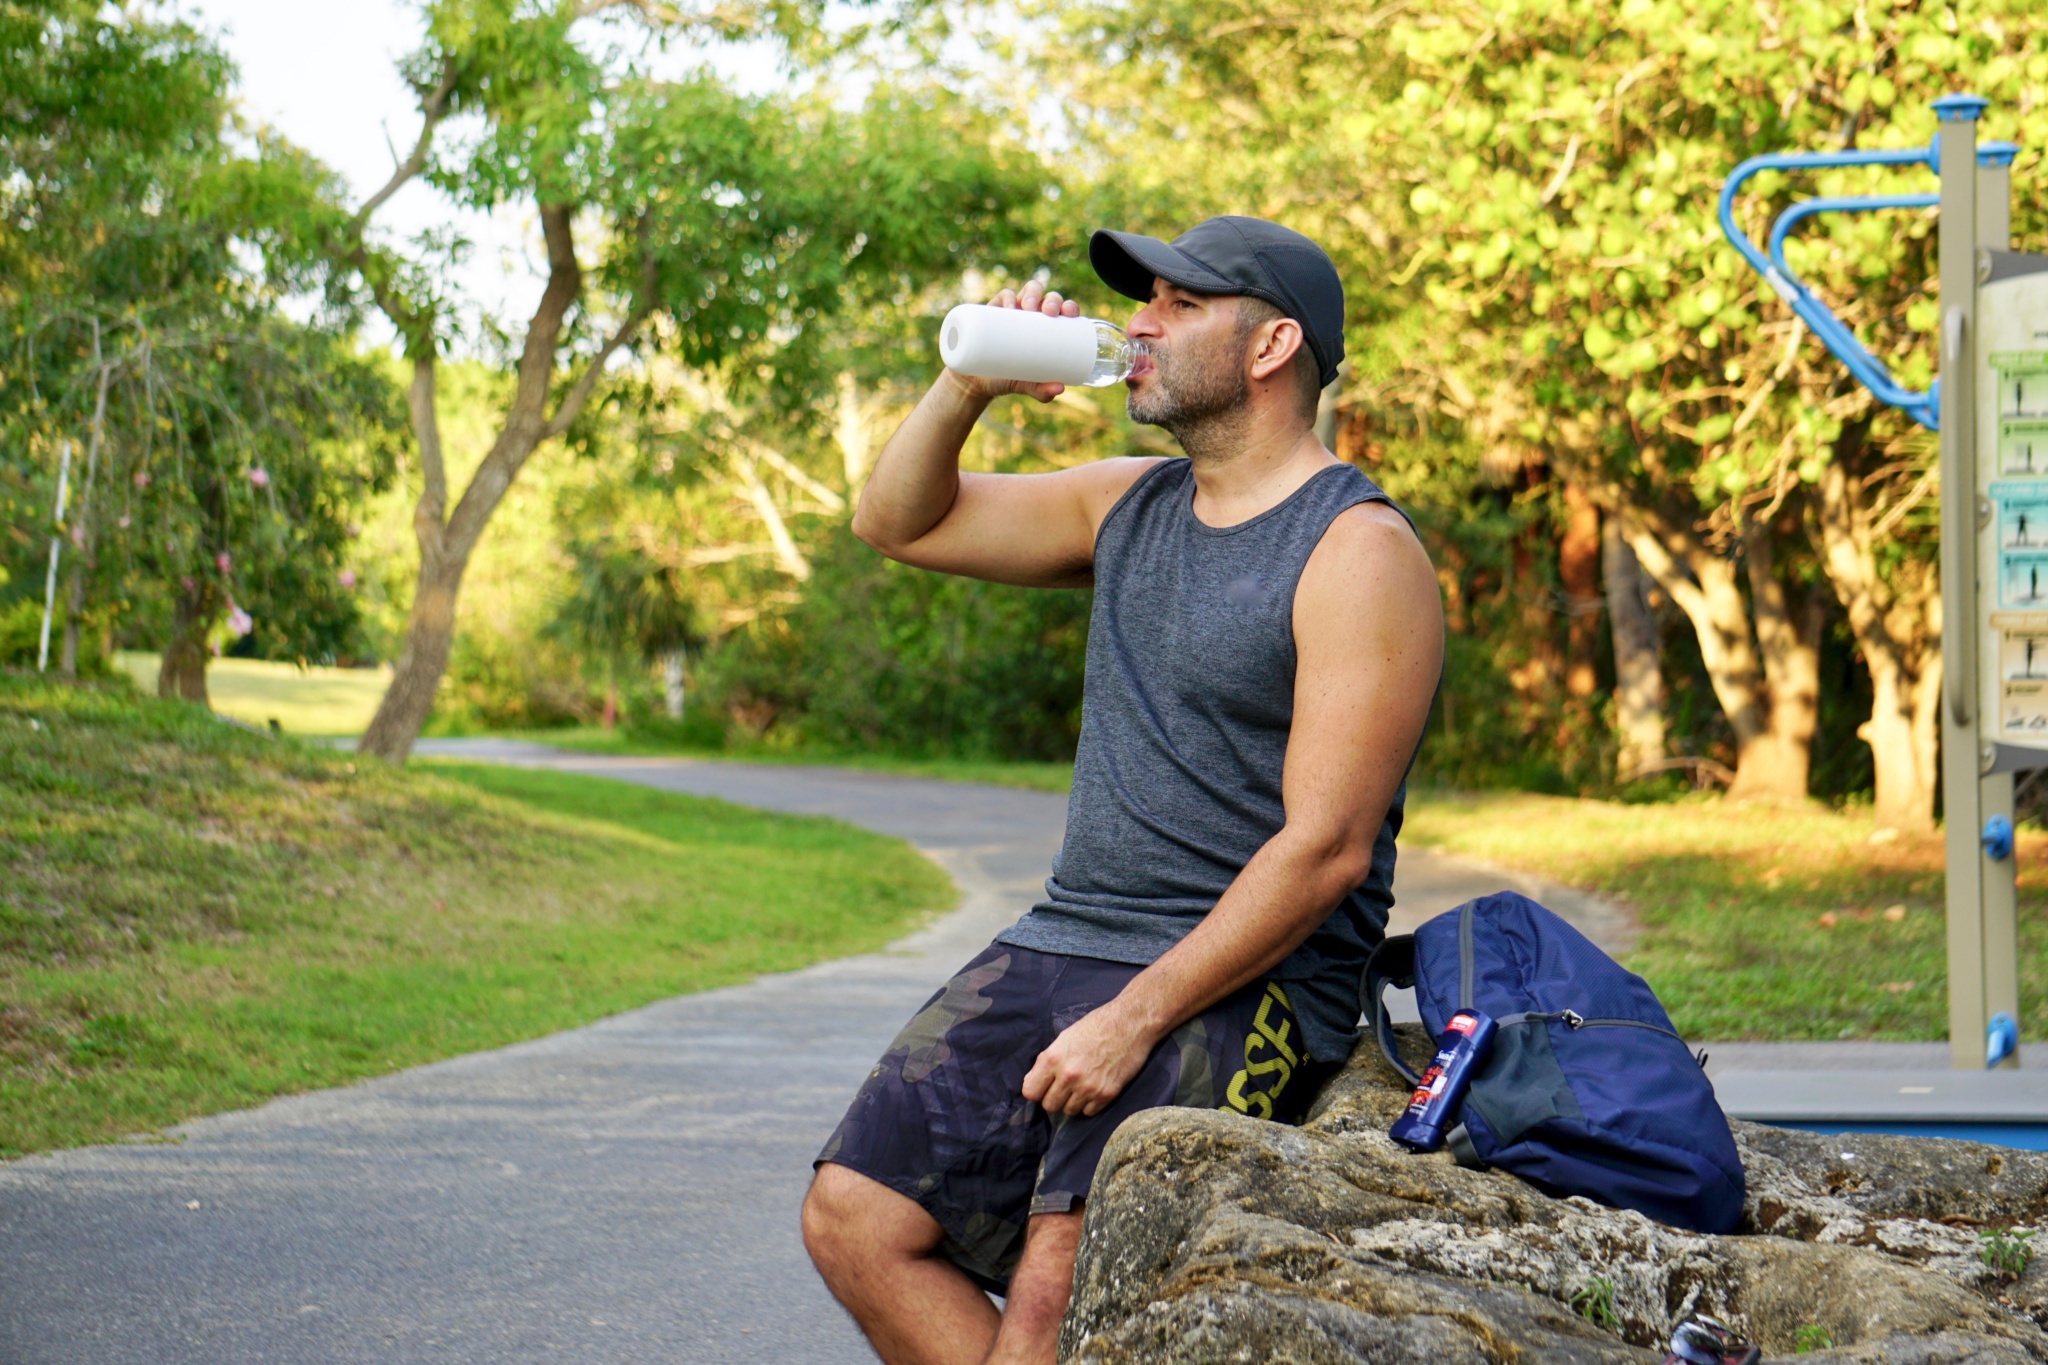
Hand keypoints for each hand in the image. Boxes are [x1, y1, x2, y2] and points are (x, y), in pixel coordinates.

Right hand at [945, 279, 1079, 405]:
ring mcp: (1014, 310)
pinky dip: (1008, 297)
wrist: (978, 380)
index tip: (1069, 314)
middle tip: (1048, 313)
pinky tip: (1010, 305)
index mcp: (1049, 327)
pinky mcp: (994, 310)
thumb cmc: (1009, 377)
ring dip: (1033, 293)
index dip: (1069, 306)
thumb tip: (1059, 388)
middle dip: (1052, 300)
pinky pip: (1003, 295)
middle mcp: (1034, 315)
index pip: (1064, 310)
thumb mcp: (1027, 385)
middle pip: (1048, 298)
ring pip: (1029, 290)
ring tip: (1028, 307)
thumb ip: (1042, 391)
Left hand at [1020, 1002, 1158, 1117]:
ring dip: (1072, 1102)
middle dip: (1054, 1098)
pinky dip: (1089, 1104)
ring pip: (1069, 1112)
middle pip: (1049, 1106)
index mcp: (1053, 1059)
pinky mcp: (1107, 1094)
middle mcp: (1068, 1076)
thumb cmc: (1095, 1026)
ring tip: (1081, 1086)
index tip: (1044, 1087)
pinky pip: (1088, 1112)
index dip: (1037, 1090)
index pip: (1030, 1092)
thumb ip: (1047, 1062)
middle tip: (1064, 1087)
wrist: (1129, 1023)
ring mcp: (1088, 1087)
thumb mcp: (1064, 1039)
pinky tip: (1094, 1089)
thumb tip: (1032, 1083)